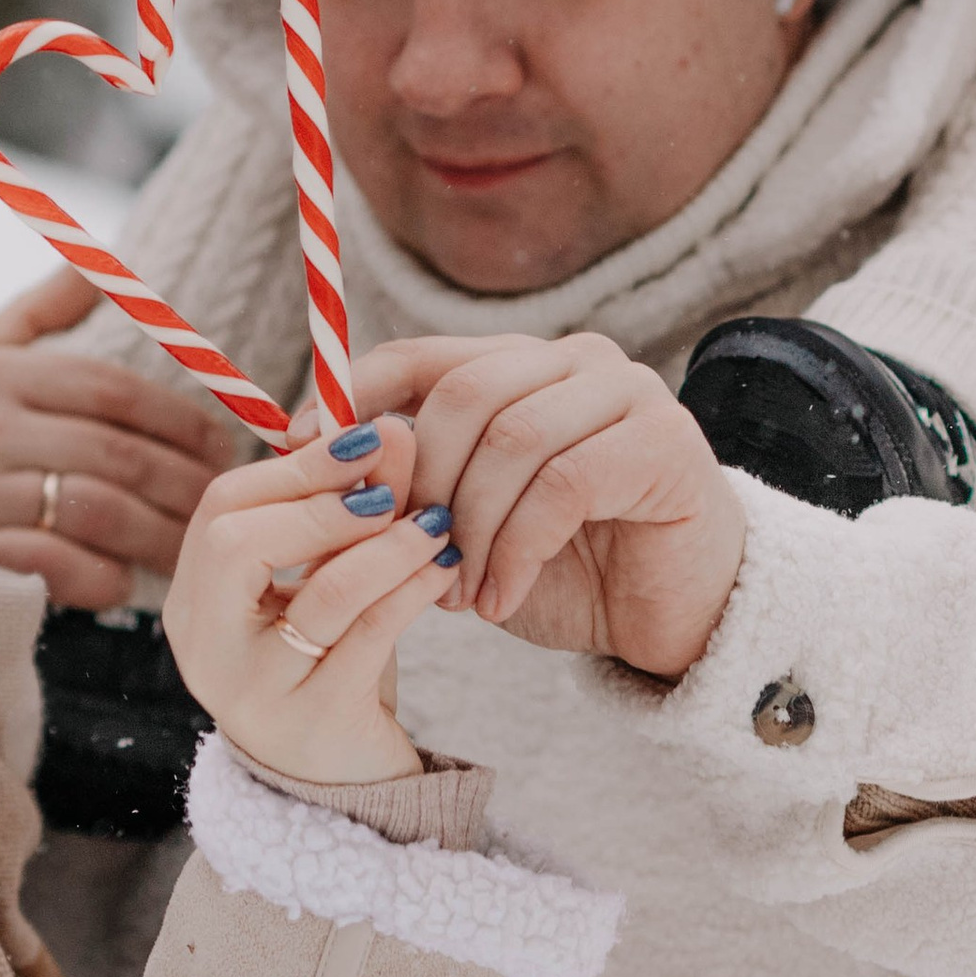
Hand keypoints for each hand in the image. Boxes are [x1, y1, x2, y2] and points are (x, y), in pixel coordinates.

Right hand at [0, 265, 233, 607]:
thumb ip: (36, 315)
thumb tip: (94, 262)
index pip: (110, 389)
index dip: (180, 418)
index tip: (223, 445)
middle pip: (114, 452)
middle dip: (183, 482)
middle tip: (223, 504)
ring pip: (93, 510)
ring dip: (155, 536)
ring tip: (187, 551)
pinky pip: (50, 563)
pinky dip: (98, 576)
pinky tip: (121, 582)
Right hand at [164, 417, 449, 781]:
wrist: (347, 786)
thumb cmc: (330, 665)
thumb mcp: (328, 581)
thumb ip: (352, 507)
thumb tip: (390, 427)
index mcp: (196, 602)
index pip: (220, 508)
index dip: (294, 465)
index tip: (366, 436)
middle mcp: (207, 647)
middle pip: (236, 545)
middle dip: (322, 503)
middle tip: (390, 485)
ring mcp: (254, 691)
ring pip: (319, 596)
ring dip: (385, 546)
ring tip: (435, 520)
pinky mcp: (314, 723)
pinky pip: (367, 640)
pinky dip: (410, 591)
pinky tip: (445, 565)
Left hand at [321, 332, 746, 680]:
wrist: (671, 622)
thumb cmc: (566, 572)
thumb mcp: (468, 529)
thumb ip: (412, 487)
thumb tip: (317, 455)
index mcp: (523, 365)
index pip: (422, 354)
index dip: (356, 396)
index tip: (303, 450)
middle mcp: (577, 361)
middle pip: (463, 393)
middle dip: (422, 484)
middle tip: (413, 558)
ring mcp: (628, 394)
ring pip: (512, 439)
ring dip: (471, 529)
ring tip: (461, 594)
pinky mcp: (664, 444)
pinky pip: (562, 484)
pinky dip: (516, 550)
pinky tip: (502, 599)